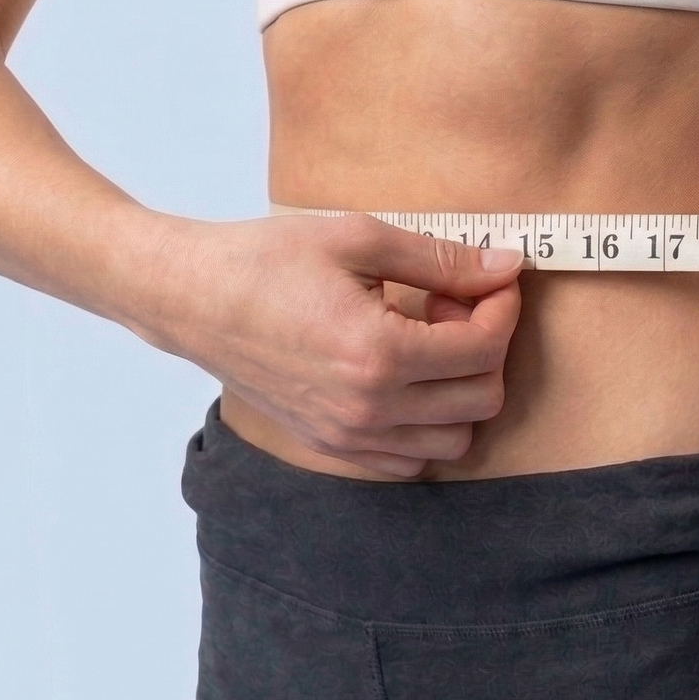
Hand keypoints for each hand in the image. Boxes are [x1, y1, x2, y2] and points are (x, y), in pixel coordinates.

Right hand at [151, 211, 521, 475]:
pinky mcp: (330, 448)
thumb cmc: (267, 259)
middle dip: (486, 345)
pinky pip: (410, 461)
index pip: (484, 349)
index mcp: (377, 354)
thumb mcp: (358, 238)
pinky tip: (403, 373)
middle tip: (451, 302)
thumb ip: (441, 258)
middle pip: (481, 399)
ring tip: (426, 339)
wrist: (191, 298)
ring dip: (461, 389)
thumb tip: (506, 265)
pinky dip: (427, 424)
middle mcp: (367, 409)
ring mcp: (347, 438)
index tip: (491, 276)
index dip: (502, 307)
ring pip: (454, 440)